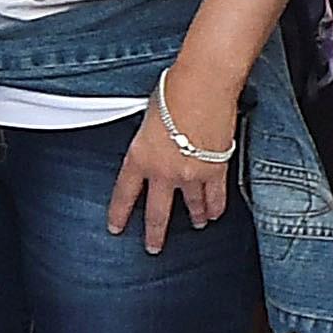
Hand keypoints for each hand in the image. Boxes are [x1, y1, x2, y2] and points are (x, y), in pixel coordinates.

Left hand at [113, 65, 245, 245]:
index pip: (124, 194)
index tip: (116, 227)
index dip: (119, 213)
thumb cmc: (174, 91)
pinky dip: (215, 207)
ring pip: (191, 207)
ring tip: (196, 225)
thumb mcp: (148, 116)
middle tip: (154, 247)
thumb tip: (156, 138)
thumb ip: (149, 135)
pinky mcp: (215, 170)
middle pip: (157, 213)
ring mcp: (191, 175)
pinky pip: (215, 197)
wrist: (203, 86)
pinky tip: (215, 213)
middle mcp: (163, 172)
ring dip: (193, 218)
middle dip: (155, 234)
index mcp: (140, 157)